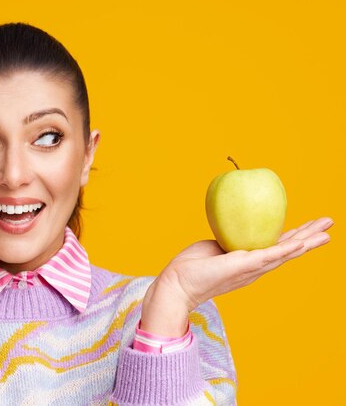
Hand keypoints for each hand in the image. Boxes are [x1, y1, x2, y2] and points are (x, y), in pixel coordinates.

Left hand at [140, 217, 333, 336]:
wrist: (178, 284)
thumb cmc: (192, 266)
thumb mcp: (215, 248)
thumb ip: (228, 241)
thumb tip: (232, 230)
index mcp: (248, 261)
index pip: (276, 246)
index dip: (293, 237)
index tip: (308, 228)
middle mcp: (255, 267)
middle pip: (288, 249)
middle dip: (309, 237)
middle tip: (330, 224)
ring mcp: (251, 268)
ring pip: (285, 253)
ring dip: (307, 242)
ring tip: (327, 233)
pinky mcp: (243, 266)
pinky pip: (269, 256)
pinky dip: (286, 250)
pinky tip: (301, 243)